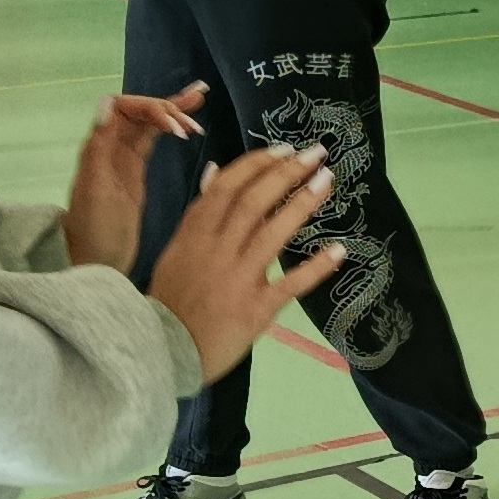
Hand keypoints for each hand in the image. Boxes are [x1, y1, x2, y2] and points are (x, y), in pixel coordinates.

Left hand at [64, 82, 206, 271]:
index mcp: (98, 147)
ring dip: (171, 112)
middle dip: (166, 107)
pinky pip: (151, 141)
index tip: (176, 128)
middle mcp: (109, 147)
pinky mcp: (135, 172)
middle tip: (198, 113)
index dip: (150, 108)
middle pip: (137, 111)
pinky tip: (188, 128)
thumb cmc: (96, 231)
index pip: (122, 108)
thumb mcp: (96, 189)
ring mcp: (122, 159)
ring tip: (200, 102)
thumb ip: (100, 145)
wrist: (98, 265)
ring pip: (146, 124)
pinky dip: (169, 130)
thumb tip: (107, 102)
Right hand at [145, 142, 344, 381]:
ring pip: (272, 233)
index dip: (257, 164)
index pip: (227, 188)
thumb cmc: (172, 298)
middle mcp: (215, 249)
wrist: (160, 349)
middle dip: (286, 173)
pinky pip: (290, 284)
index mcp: (195, 233)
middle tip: (316, 154)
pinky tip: (339, 250)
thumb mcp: (177, 248)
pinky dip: (316, 267)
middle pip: (253, 202)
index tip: (285, 149)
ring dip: (301, 204)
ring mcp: (236, 279)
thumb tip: (215, 171)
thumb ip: (200, 212)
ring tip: (327, 181)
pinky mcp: (255, 310)